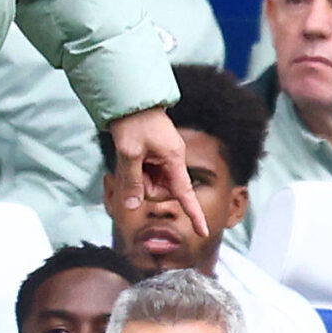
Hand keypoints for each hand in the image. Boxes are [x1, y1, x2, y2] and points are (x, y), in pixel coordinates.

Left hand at [106, 107, 205, 238]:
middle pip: (160, 192)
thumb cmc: (133, 122)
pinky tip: (131, 156)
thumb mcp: (129, 152)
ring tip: (131, 155)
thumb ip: (131, 180)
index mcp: (174, 159)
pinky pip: (145, 175)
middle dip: (144, 186)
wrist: (131, 100)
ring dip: (138, 176)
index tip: (202, 232)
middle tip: (132, 164)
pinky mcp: (154, 158)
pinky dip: (135, 170)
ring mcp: (163, 160)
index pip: (185, 194)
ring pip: (150, 185)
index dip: (194, 215)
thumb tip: (131, 206)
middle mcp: (172, 162)